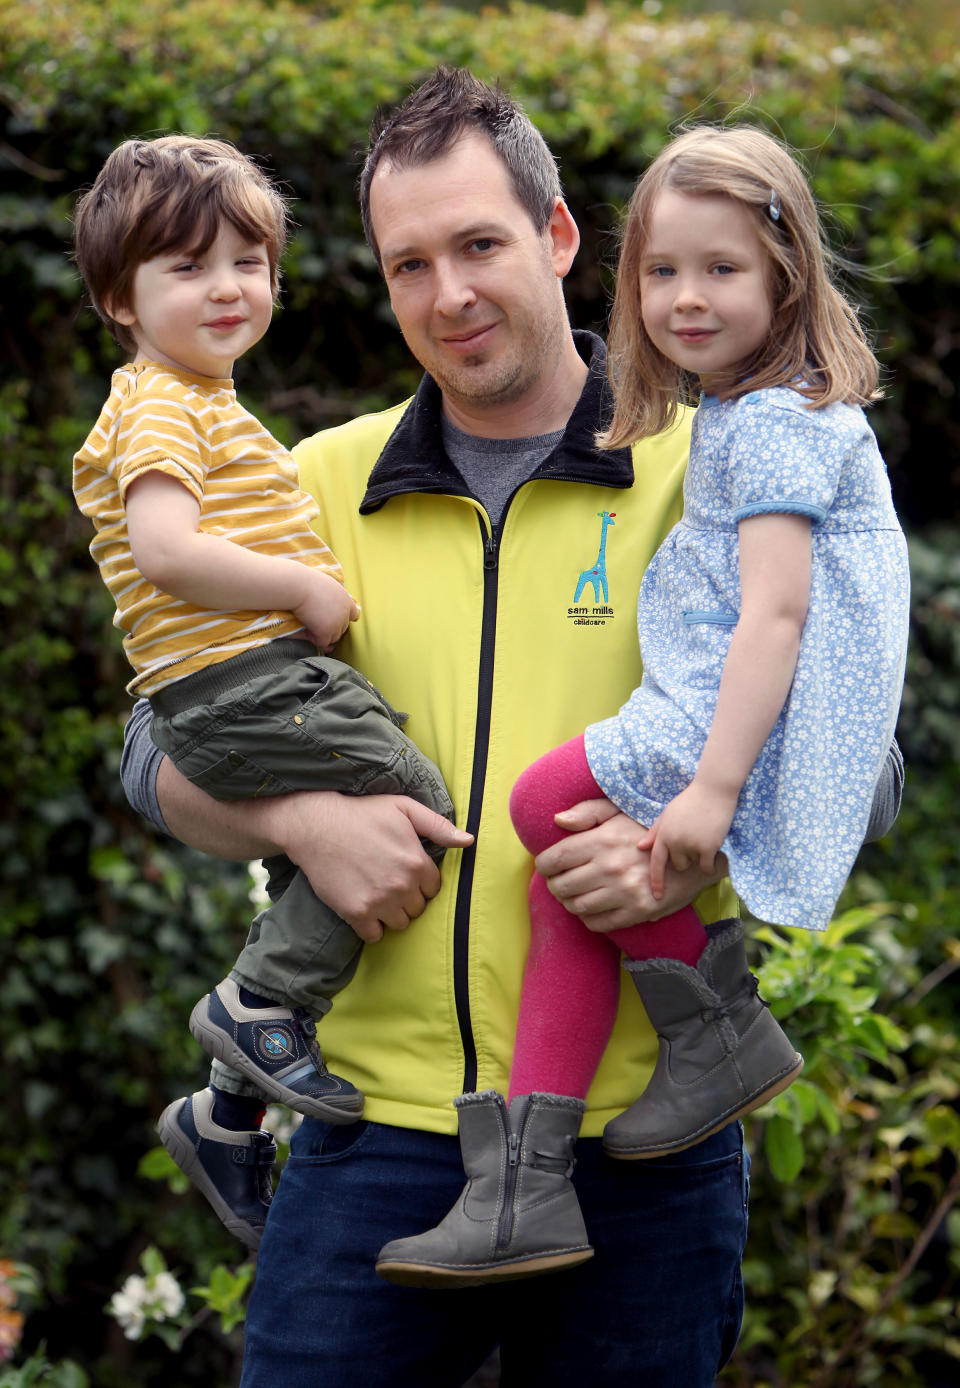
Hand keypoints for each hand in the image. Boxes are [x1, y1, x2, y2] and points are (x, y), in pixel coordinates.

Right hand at [259, 791, 471, 942]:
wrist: (316, 825)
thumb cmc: (362, 813)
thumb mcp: (404, 808)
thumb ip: (438, 826)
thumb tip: (469, 840)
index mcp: (417, 863)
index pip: (434, 889)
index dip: (421, 881)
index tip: (406, 873)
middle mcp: (401, 886)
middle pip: (418, 909)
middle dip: (408, 898)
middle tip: (389, 882)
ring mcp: (379, 902)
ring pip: (399, 923)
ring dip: (391, 913)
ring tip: (378, 894)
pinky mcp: (356, 913)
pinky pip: (375, 935)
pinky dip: (371, 927)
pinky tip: (364, 907)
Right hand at [293, 571, 359, 652]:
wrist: (298, 587)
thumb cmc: (306, 583)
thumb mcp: (326, 585)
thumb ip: (332, 596)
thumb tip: (328, 606)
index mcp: (346, 601)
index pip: (353, 614)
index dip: (344, 618)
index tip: (333, 619)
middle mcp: (345, 613)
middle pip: (342, 629)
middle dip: (330, 628)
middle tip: (316, 623)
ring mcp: (337, 624)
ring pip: (333, 638)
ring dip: (322, 635)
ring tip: (310, 626)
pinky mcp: (326, 632)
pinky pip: (323, 643)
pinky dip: (314, 639)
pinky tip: (306, 630)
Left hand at [535, 796, 724, 931]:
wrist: (689, 857)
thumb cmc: (647, 831)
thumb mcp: (619, 812)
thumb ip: (588, 813)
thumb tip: (558, 821)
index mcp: (603, 840)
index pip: (554, 859)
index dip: (543, 866)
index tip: (547, 866)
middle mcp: (611, 867)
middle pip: (561, 886)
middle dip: (555, 886)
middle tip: (560, 882)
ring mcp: (624, 892)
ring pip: (576, 907)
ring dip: (569, 903)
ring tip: (574, 895)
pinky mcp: (637, 912)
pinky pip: (597, 923)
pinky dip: (587, 919)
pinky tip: (591, 907)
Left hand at [637, 782, 735, 897]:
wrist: (713, 790)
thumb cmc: (690, 801)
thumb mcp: (668, 814)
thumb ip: (655, 832)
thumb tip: (640, 847)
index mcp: (663, 834)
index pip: (656, 862)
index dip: (656, 881)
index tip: (656, 896)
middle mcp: (674, 842)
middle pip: (678, 865)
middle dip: (686, 858)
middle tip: (694, 838)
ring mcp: (690, 845)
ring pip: (693, 865)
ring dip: (698, 857)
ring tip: (704, 837)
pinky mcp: (707, 847)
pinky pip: (706, 867)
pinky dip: (710, 865)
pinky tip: (713, 851)